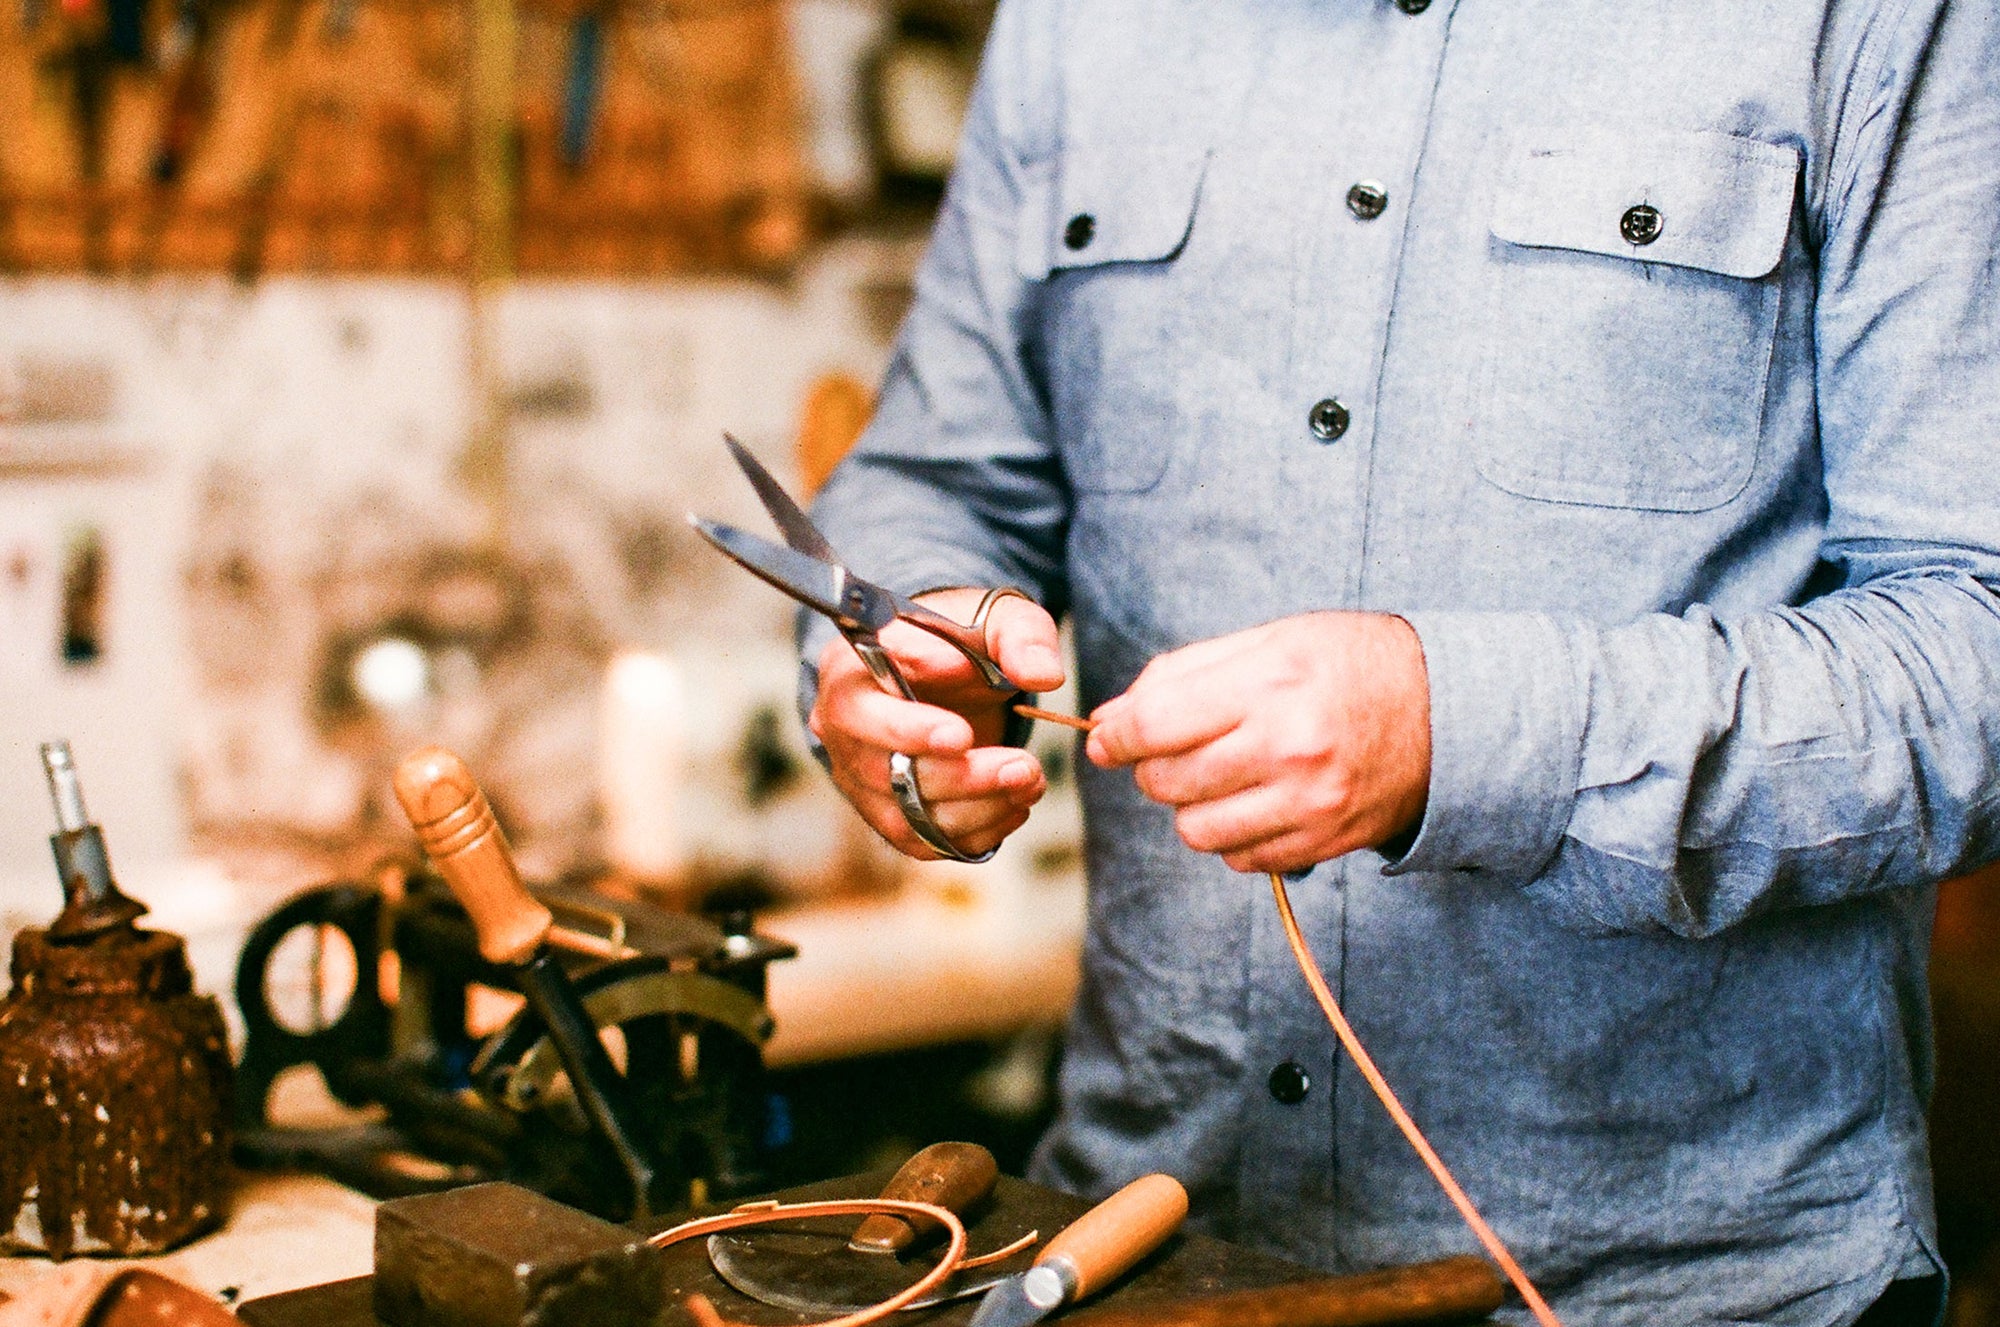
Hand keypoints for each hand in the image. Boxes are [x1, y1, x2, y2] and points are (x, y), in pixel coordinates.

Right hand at [810, 589, 1065, 859]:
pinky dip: (976, 830)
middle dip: (959, 777)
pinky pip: (925, 842)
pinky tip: (1015, 803)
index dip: (909, 728)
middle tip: (1023, 766)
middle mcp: (841, 731)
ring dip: (976, 807)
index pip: (858, 708)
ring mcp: (860, 778)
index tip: (963, 737)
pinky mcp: (888, 814)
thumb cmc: (965, 640)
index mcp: (848, 670)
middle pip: (882, 772)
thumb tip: (1043, 675)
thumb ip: (1021, 637)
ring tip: (1030, 781)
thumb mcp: (999, 618)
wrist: (953, 672)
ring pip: (905, 816)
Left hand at [1085, 612, 1430, 874]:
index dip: (1115, 736)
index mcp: (1270, 684)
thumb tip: (1109, 718)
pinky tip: (1257, 801)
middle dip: (1152, 767)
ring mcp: (1309, 803)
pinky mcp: (1324, 842)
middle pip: (1167, 781)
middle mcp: (1288, 748)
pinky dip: (1234, 835)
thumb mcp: (1271, 641)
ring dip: (1191, 806)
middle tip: (1174, 750)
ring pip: (1195, 830)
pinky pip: (1240, 858)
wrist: (1447, 713)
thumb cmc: (1348, 664)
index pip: (1155, 724)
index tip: (1106, 739)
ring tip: (1221, 775)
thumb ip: (1183, 673)